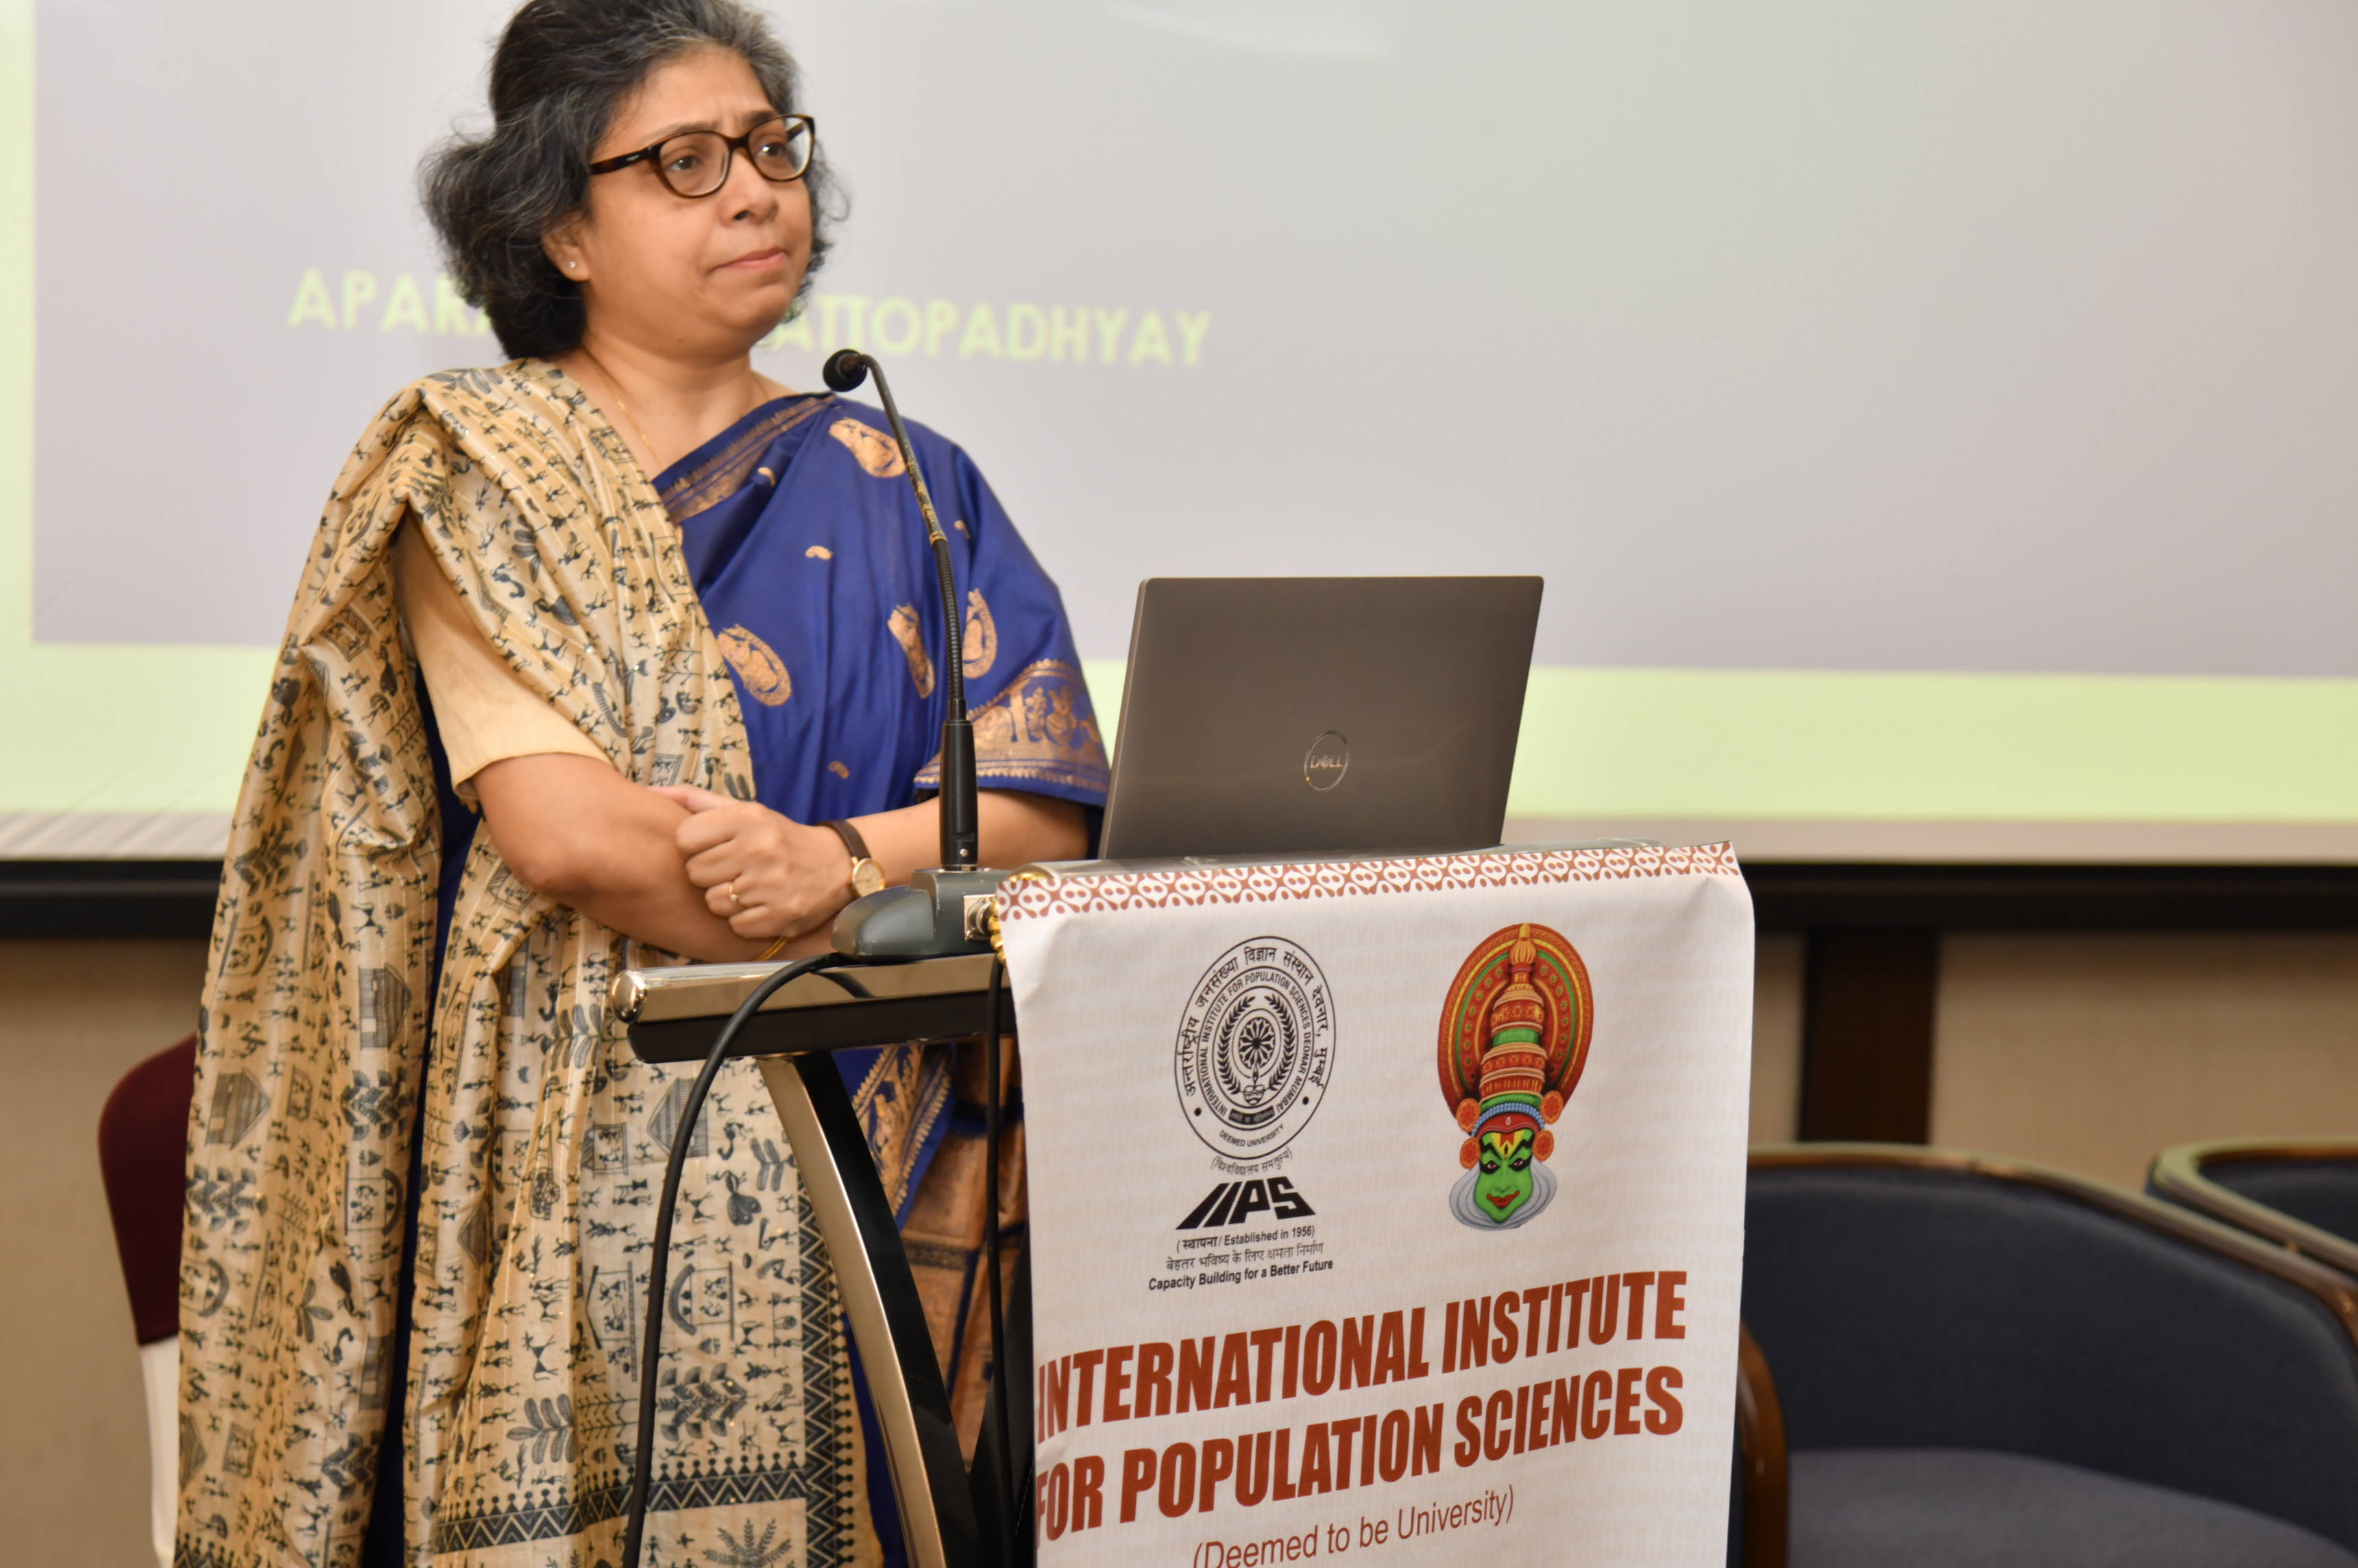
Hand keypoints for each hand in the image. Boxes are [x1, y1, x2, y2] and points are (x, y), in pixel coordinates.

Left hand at [655, 785, 852, 941]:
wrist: (835, 865)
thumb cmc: (777, 837)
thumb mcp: (744, 810)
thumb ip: (696, 800)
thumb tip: (651, 791)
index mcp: (747, 818)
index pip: (684, 839)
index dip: (694, 848)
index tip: (712, 848)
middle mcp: (759, 849)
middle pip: (695, 873)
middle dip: (709, 875)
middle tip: (731, 869)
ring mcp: (770, 885)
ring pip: (714, 902)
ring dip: (726, 900)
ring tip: (748, 887)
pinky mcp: (780, 915)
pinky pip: (737, 926)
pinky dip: (745, 920)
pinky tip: (761, 905)